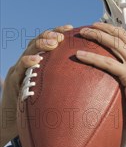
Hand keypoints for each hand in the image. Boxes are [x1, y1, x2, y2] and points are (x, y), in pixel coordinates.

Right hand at [1, 25, 72, 145]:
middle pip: (38, 41)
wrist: (14, 119)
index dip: (57, 32)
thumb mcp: (52, 91)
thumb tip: (92, 80)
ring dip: (41, 44)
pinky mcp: (12, 80)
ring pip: (28, 50)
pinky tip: (36, 60)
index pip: (47, 41)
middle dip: (50, 35)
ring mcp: (19, 70)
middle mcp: (28, 62)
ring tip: (53, 43)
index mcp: (38, 62)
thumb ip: (65, 81)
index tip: (71, 27)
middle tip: (62, 35)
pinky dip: (27, 62)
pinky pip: (19, 68)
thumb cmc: (37, 106)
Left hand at [76, 22, 125, 134]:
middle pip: (123, 36)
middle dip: (106, 28)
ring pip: (114, 43)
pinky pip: (107, 63)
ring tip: (83, 32)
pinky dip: (91, 57)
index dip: (118, 32)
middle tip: (92, 25)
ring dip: (97, 35)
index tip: (106, 29)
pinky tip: (79, 54)